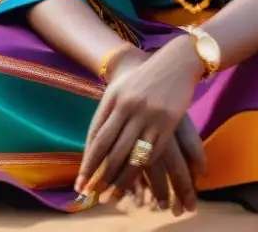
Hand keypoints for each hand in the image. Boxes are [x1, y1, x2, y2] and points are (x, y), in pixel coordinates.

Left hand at [76, 36, 203, 204]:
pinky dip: (143, 169)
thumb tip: (92, 146)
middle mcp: (129, 107)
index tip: (80, 182)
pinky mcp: (169, 122)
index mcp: (114, 99)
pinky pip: (153, 152)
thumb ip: (106, 114)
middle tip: (92, 195)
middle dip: (100, 176)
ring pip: (131, 155)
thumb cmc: (144, 77)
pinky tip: (137, 181)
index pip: (96, 137)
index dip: (88, 162)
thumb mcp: (120, 89)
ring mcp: (150, 116)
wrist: (177, 61)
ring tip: (112, 196)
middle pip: (111, 150)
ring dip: (120, 179)